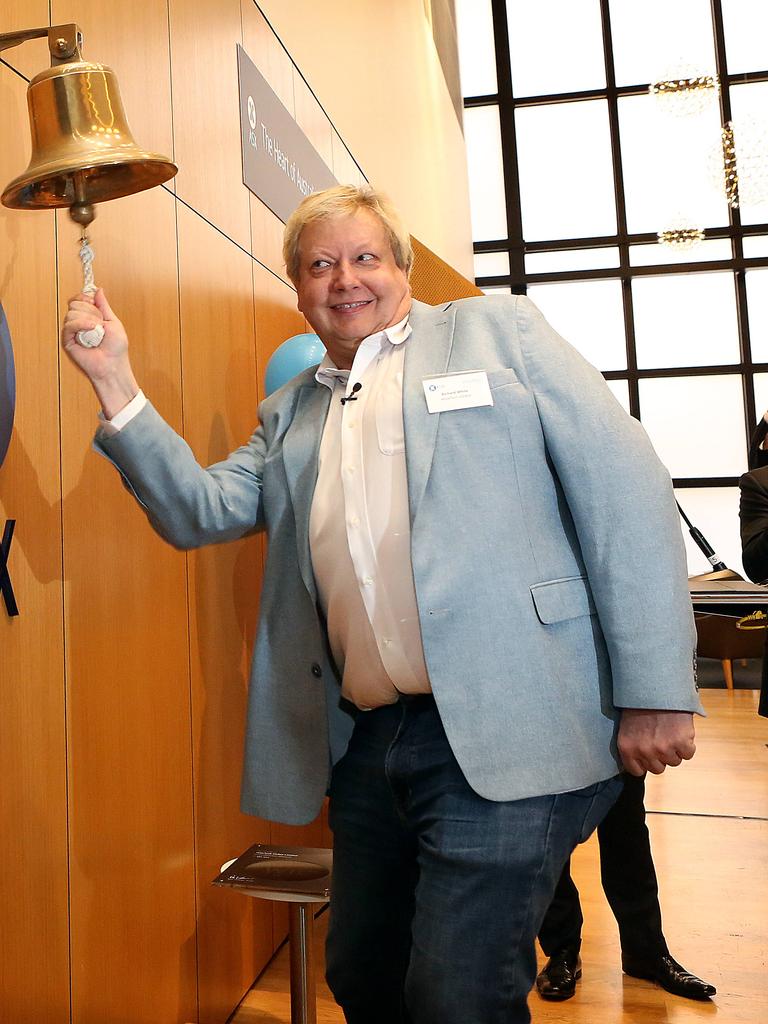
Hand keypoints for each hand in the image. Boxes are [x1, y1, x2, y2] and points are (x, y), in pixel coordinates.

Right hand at [61, 289, 138, 418]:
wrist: (113, 365)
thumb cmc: (116, 348)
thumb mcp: (113, 322)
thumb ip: (104, 305)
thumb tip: (98, 290)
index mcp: (89, 317)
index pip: (79, 298)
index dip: (85, 297)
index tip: (93, 300)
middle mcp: (79, 323)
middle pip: (75, 303)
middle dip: (90, 310)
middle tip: (100, 322)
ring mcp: (72, 331)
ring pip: (71, 313)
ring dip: (88, 319)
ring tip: (97, 330)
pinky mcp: (67, 340)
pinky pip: (69, 325)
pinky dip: (81, 324)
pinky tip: (91, 329)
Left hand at [617, 709, 695, 775]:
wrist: (658, 686)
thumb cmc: (642, 703)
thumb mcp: (628, 726)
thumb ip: (633, 746)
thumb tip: (641, 764)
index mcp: (627, 747)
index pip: (636, 771)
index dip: (645, 763)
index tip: (649, 754)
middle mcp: (644, 751)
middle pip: (658, 769)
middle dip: (661, 756)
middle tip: (661, 738)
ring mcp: (663, 748)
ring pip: (674, 762)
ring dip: (675, 749)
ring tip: (670, 730)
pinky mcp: (681, 742)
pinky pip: (688, 754)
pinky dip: (688, 744)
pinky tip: (681, 730)